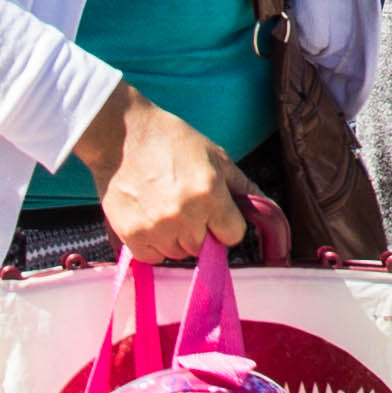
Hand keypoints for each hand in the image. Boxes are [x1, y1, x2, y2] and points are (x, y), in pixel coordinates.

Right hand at [75, 86, 246, 262]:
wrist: (122, 134)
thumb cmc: (172, 141)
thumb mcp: (216, 156)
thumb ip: (243, 188)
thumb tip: (269, 211)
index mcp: (209, 193)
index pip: (233, 235)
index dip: (226, 223)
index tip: (215, 211)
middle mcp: (184, 214)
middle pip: (205, 247)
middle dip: (202, 231)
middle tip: (188, 207)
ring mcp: (156, 227)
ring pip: (179, 254)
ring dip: (177, 239)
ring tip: (166, 209)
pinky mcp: (131, 234)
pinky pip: (153, 258)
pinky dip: (154, 245)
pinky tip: (151, 219)